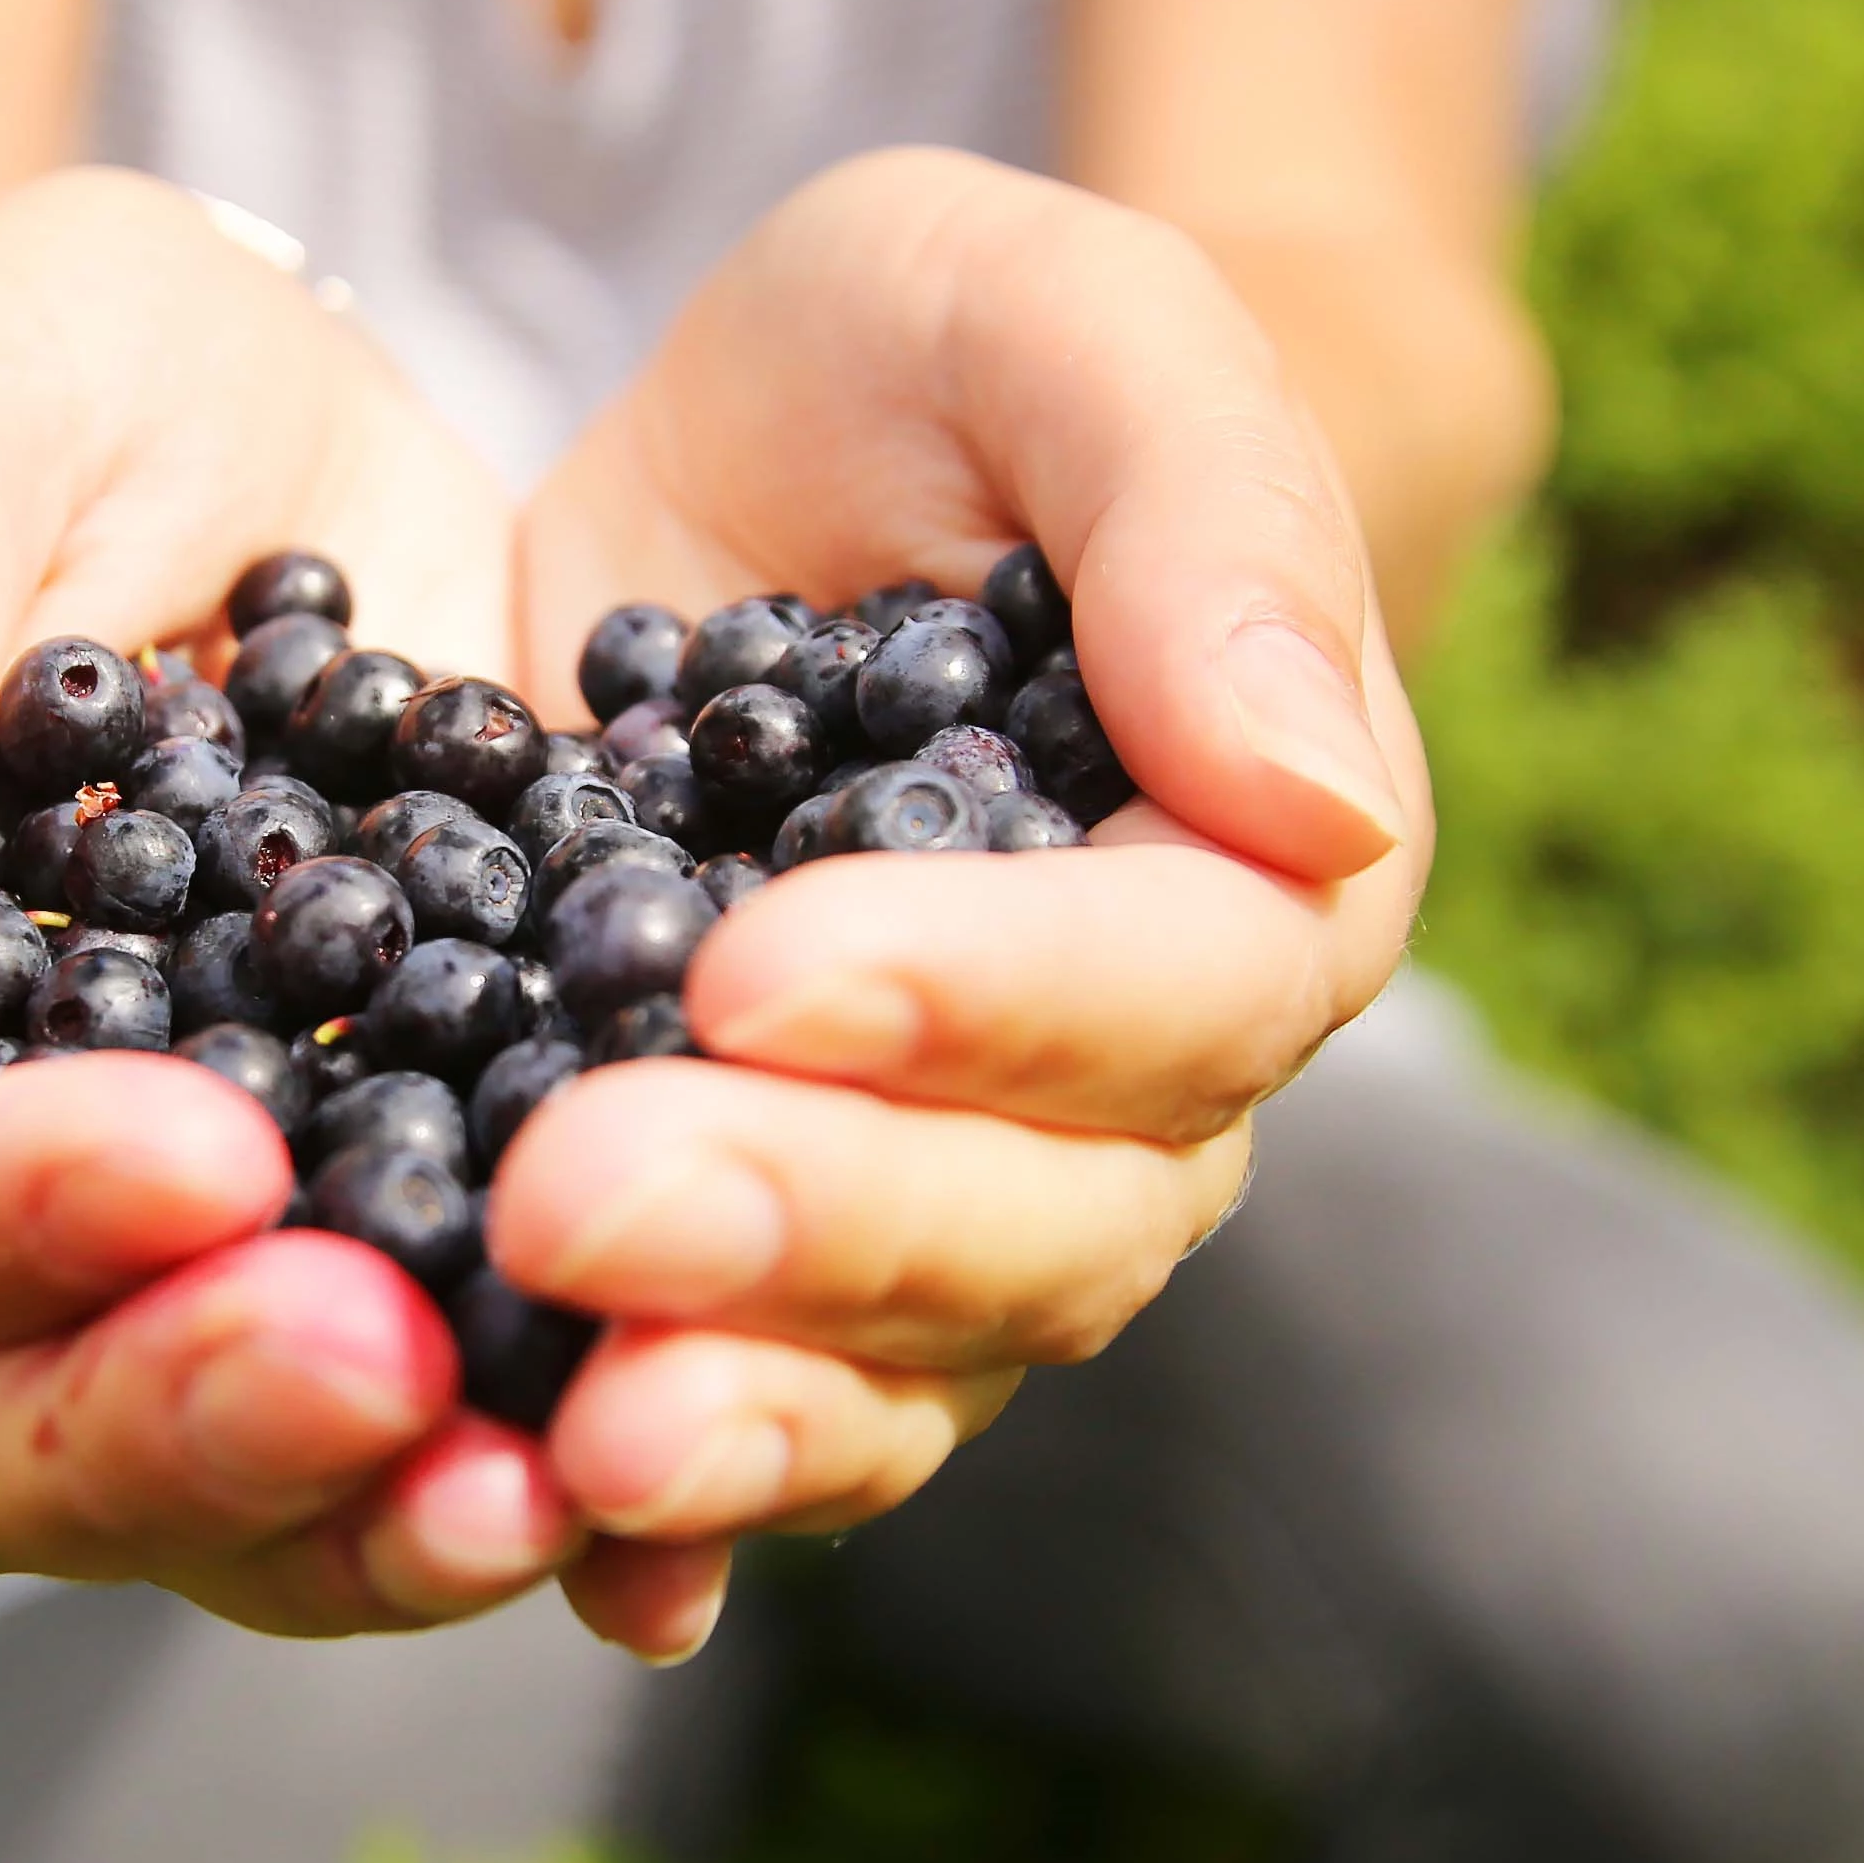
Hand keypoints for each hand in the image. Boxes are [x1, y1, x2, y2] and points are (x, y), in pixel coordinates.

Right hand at [0, 170, 578, 1634]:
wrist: (279, 399)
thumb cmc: (54, 372)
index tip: (205, 1148)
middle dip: (163, 1426)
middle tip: (388, 1359)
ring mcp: (133, 1262)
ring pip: (171, 1509)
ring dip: (347, 1522)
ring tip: (542, 1474)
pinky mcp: (353, 1260)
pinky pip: (387, 1459)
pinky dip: (507, 1485)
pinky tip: (649, 1469)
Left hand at [494, 150, 1442, 1646]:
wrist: (755, 443)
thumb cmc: (940, 353)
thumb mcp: (1051, 315)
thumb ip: (1205, 502)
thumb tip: (1312, 793)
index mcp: (1266, 863)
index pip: (1182, 988)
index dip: (984, 999)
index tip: (757, 967)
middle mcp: (1140, 1080)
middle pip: (1043, 1225)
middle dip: (813, 1223)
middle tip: (578, 1193)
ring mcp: (955, 1187)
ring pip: (903, 1364)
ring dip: (742, 1405)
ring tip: (566, 1426)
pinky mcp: (766, 1235)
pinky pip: (754, 1411)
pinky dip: (660, 1517)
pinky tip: (552, 1546)